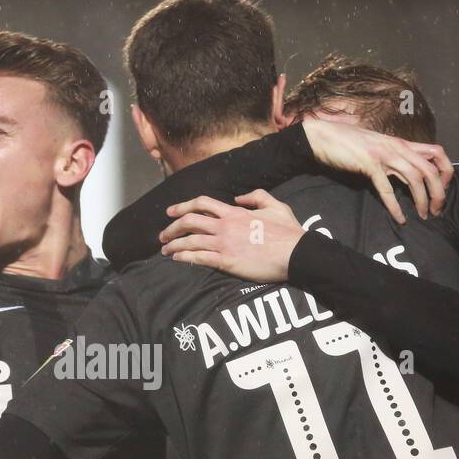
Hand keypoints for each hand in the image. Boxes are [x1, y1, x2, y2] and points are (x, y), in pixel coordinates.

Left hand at [160, 191, 304, 282]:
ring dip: (174, 245)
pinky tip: (177, 259)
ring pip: (190, 240)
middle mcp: (225, 226)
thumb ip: (256, 196)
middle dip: (171, 228)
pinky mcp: (227, 261)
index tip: (170, 212)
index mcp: (235, 212)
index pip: (202, 203)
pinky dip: (185, 257)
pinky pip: (199, 258)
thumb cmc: (288, 231)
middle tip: (162, 235)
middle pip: (189, 222)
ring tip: (165, 250)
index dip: (182, 206)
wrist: (296, 253)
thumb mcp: (275, 205)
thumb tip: (238, 198)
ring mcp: (225, 244)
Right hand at [299, 117, 452, 222]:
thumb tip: (408, 174)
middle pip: (430, 169)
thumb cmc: (349, 143)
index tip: (443, 188)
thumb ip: (395, 158)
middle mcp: (398, 148)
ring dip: (422, 200)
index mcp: (402, 143)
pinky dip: (395, 206)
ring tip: (423, 215)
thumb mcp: (379, 147)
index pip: (437, 152)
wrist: (324, 136)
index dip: (446, 171)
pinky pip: (387, 188)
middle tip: (436, 210)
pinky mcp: (369, 164)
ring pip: (414, 178)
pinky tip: (400, 219)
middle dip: (438, 192)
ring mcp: (384, 155)